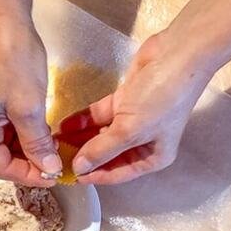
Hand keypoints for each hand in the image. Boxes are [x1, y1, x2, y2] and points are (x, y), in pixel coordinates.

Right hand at [0, 12, 59, 185]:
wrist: (5, 20)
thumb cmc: (14, 60)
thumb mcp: (29, 107)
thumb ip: (37, 143)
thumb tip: (49, 170)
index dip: (27, 175)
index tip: (53, 176)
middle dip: (28, 163)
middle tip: (57, 164)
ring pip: (4, 144)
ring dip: (28, 150)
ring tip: (54, 151)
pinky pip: (4, 129)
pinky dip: (24, 135)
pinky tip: (43, 136)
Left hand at [58, 31, 213, 184]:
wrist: (177, 54)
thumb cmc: (160, 99)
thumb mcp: (130, 130)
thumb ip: (101, 150)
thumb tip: (79, 168)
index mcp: (153, 156)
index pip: (118, 173)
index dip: (94, 176)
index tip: (69, 176)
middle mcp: (143, 141)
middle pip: (108, 154)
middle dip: (84, 156)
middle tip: (55, 158)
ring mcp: (132, 119)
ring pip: (100, 134)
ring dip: (79, 138)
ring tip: (52, 142)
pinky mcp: (123, 99)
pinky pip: (99, 115)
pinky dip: (83, 120)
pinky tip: (63, 125)